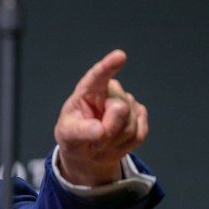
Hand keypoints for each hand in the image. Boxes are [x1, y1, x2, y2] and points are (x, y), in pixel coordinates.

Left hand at [54, 49, 148, 186]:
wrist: (88, 152)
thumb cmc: (73, 138)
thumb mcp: (68, 136)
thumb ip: (82, 132)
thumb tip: (101, 130)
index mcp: (88, 91)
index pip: (98, 76)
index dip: (109, 66)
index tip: (120, 56)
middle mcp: (110, 92)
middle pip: (120, 110)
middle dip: (109, 131)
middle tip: (93, 140)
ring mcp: (127, 102)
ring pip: (130, 125)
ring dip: (114, 140)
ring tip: (100, 141)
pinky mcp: (140, 115)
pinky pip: (139, 134)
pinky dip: (124, 145)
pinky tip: (114, 142)